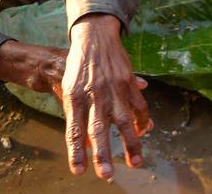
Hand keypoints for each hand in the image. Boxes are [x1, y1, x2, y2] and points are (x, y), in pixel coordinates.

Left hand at [60, 15, 151, 181]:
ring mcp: (113, 88)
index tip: (79, 171)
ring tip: (136, 162)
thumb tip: (83, 144)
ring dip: (131, 143)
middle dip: (103, 153)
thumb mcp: (69, 89)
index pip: (74, 131)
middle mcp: (94, 94)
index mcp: (75, 98)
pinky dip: (142, 121)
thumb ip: (76, 116)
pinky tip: (143, 132)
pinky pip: (138, 105)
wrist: (93, 37)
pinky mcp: (128, 81)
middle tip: (107, 174)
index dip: (76, 152)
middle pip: (98, 129)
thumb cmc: (77, 68)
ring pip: (124, 120)